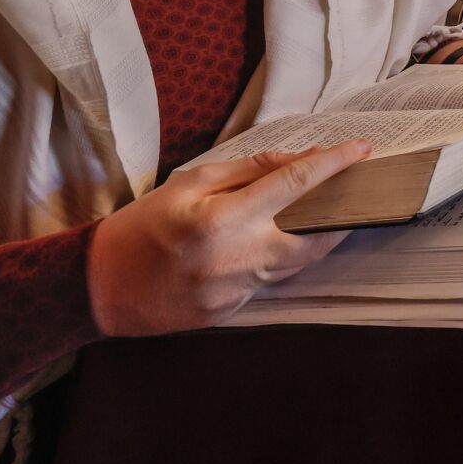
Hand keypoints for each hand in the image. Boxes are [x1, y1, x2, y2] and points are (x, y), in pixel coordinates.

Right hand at [88, 141, 370, 336]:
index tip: (362, 149)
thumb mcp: (189, 182)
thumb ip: (250, 170)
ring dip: (315, 239)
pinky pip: (267, 282)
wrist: (100, 287)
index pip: (295, 184)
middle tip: (358, 194)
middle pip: (314, 237)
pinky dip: (276, 261)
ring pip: (296, 264)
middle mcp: (236, 258)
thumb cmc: (143, 225)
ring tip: (326, 216)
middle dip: (343, 215)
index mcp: (222, 219)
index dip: (333, 164)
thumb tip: (301, 158)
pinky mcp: (230, 313)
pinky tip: (271, 247)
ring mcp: (235, 292)